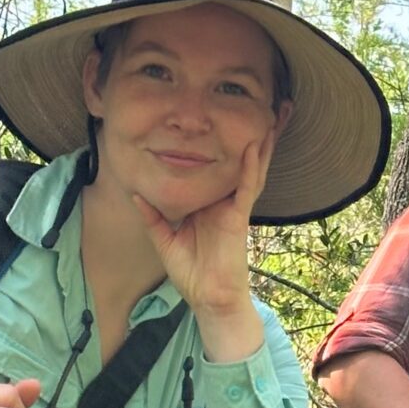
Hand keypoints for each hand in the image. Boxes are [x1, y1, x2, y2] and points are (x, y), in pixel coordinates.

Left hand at [133, 138, 271, 360]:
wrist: (208, 298)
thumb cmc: (191, 273)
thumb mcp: (164, 241)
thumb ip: (153, 217)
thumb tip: (137, 194)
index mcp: (206, 205)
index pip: (212, 171)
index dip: (215, 148)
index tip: (212, 123)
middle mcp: (222, 202)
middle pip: (237, 164)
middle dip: (250, 138)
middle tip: (259, 109)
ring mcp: (233, 209)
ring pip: (250, 170)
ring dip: (261, 144)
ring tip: (270, 117)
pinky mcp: (238, 218)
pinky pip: (246, 188)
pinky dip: (250, 167)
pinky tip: (254, 146)